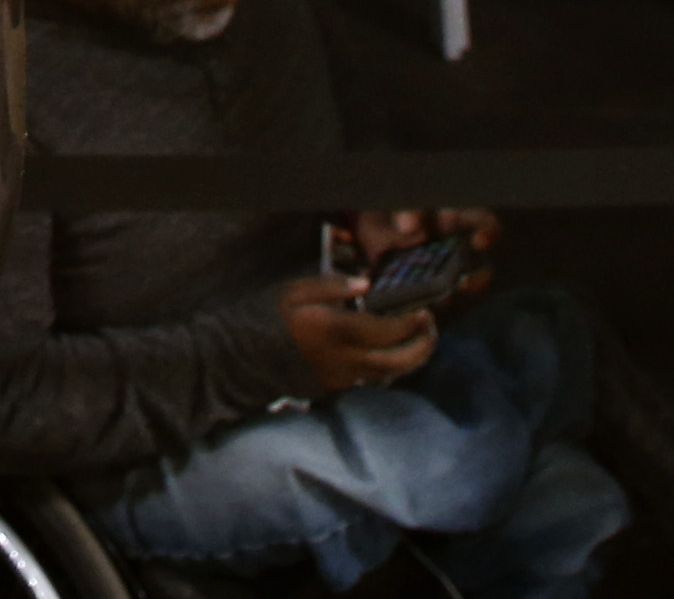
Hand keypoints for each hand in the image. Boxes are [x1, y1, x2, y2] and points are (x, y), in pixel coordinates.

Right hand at [279, 277, 440, 393]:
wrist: (243, 360)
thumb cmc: (267, 319)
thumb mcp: (293, 292)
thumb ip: (330, 286)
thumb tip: (366, 284)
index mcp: (334, 330)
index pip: (386, 330)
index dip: (410, 322)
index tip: (422, 310)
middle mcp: (344, 359)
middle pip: (396, 361)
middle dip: (421, 346)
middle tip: (430, 327)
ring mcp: (341, 379)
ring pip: (388, 375)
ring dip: (411, 360)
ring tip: (420, 341)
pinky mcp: (336, 389)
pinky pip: (371, 380)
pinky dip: (389, 368)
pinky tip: (392, 352)